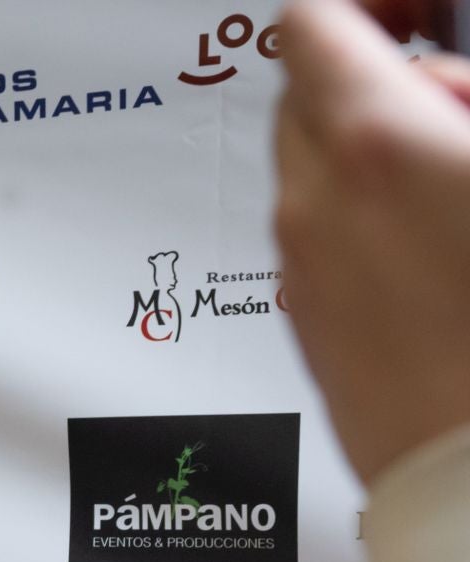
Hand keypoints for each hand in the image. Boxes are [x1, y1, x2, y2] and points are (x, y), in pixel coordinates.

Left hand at [275, 0, 469, 483]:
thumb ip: (466, 102)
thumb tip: (450, 86)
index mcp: (376, 144)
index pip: (318, 21)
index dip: (372, 3)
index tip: (419, 10)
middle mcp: (315, 208)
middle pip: (310, 96)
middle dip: (384, 80)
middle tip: (463, 111)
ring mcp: (305, 276)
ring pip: (318, 175)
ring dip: (382, 158)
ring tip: (466, 194)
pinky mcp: (313, 333)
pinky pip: (326, 246)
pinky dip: (372, 225)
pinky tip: (451, 261)